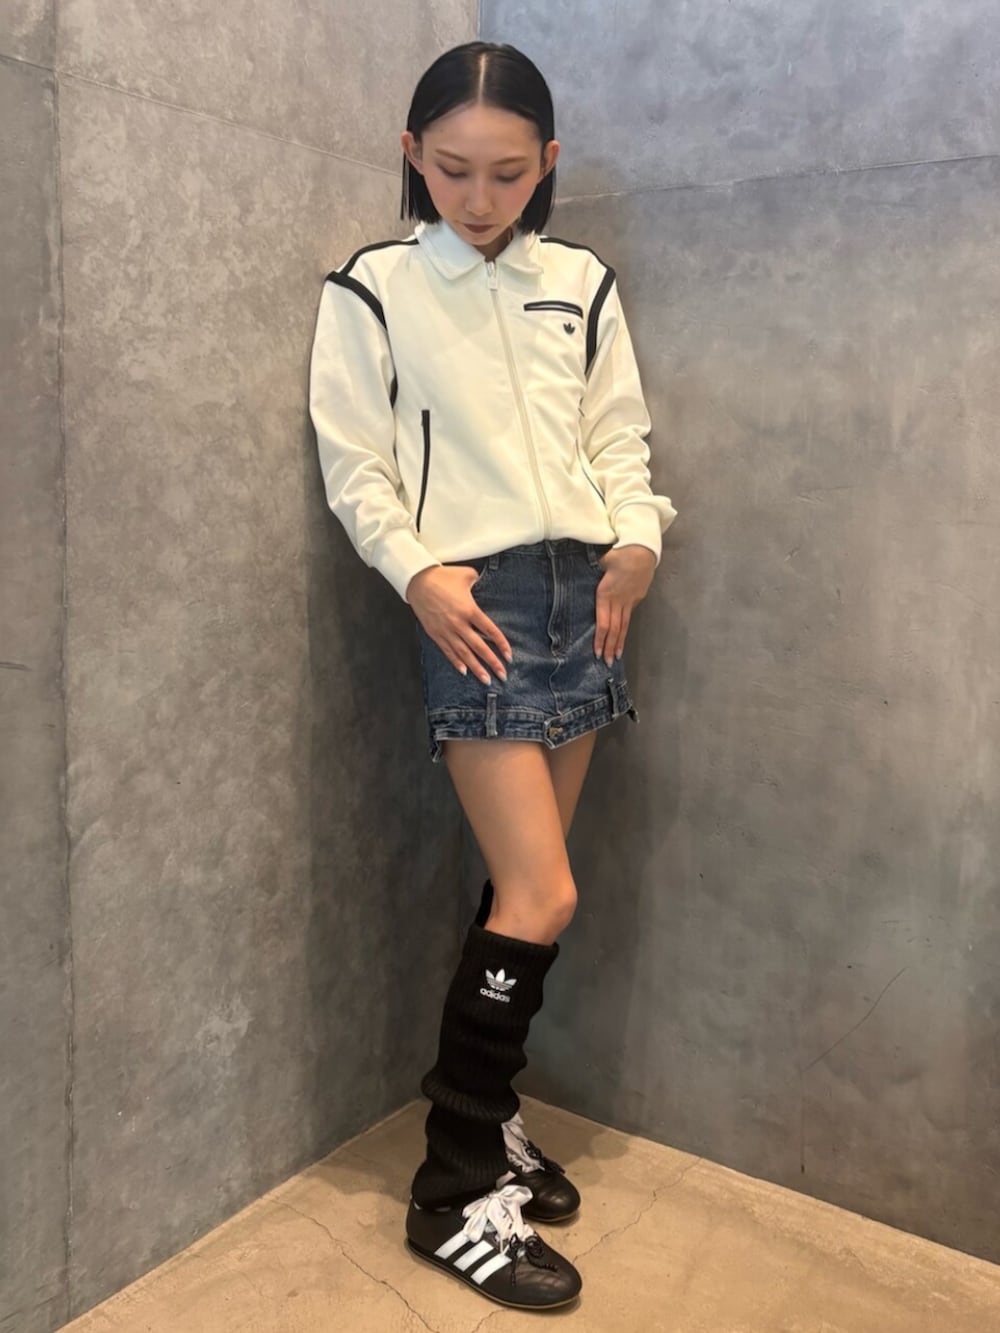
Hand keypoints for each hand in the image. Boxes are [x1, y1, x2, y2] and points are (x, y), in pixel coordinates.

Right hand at [407, 565, 512, 684]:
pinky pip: (447, 650)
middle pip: (479, 647)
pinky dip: (456, 662)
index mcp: (469, 609)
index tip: (509, 657)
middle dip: (492, 663)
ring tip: (486, 680)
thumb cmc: (443, 576)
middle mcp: (459, 623)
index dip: (501, 644)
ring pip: (464, 653)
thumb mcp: (467, 575)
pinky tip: (464, 671)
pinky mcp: (435, 633)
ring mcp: (446, 630)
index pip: (490, 631)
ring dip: (476, 668)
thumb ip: (480, 582)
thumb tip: (486, 585)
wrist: (417, 580)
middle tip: (503, 676)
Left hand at [593, 544, 655, 665]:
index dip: (600, 639)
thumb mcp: (602, 563)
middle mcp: (618, 601)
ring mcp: (629, 601)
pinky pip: (628, 617)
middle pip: (614, 629)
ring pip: (623, 626)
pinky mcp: (637, 598)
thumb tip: (590, 572)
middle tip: (607, 663)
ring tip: (616, 657)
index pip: (603, 623)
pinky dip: (624, 630)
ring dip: (619, 643)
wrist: (642, 550)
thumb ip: (595, 572)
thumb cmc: (619, 553)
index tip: (597, 652)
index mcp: (606, 594)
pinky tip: (621, 638)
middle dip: (610, 647)